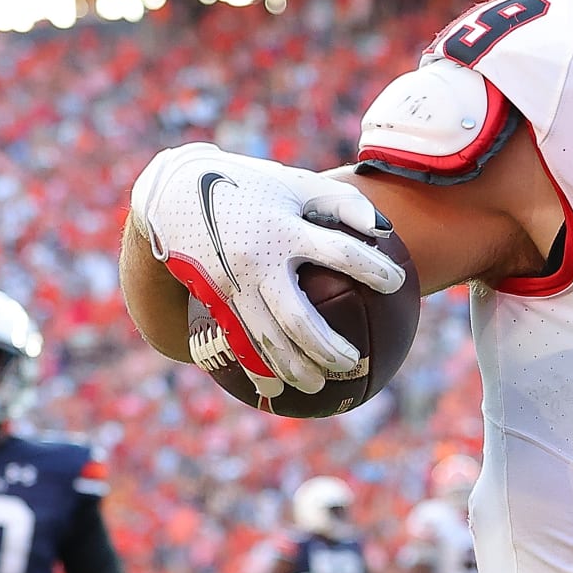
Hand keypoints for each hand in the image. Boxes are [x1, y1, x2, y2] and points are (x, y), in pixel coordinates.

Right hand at [130, 143, 405, 397]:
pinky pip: (237, 339)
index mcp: (284, 229)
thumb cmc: (254, 187)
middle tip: (353, 362)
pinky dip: (255, 366)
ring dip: (292, 366)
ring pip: (265, 337)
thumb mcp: (299, 184)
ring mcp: (232, 283)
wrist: (176, 192)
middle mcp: (257, 260)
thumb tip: (386, 231)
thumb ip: (345, 204)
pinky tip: (274, 388)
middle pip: (297, 316)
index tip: (396, 282)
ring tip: (317, 385)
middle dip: (327, 345)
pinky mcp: (214, 297)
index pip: (338, 253)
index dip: (371, 268)